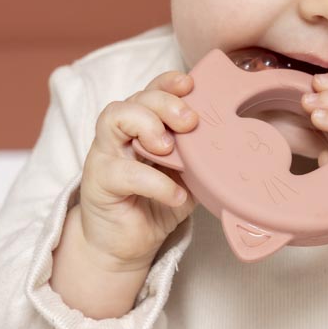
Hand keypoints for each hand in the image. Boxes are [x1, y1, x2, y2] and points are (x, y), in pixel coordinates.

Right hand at [79, 70, 198, 270]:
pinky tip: (176, 195)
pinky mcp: (97, 182)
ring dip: (147, 125)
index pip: (151, 91)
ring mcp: (104, 155)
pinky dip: (155, 182)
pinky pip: (123, 172)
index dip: (168, 82)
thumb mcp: (186, 177)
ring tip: (170, 149)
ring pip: (114, 118)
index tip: (191, 85)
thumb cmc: (156, 206)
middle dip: (164, 102)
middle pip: (135, 98)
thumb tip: (230, 144)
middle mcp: (119, 134)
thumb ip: (199, 158)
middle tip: (190, 122)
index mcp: (141, 127)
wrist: (127, 246)